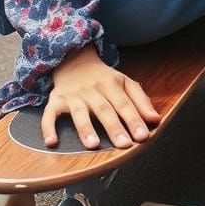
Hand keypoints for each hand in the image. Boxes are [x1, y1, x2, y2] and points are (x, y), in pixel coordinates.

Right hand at [44, 46, 160, 148]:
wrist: (74, 60)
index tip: (143, 136)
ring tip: (93, 145)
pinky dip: (49, 128)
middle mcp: (92, 90)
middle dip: (114, 128)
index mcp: (112, 84)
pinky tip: (51, 142)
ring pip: (79, 113)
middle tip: (124, 145)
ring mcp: (73, 96)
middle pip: (104, 110)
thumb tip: (155, 119)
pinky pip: (50, 114)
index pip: (125, 104)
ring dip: (85, 129)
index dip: (134, 120)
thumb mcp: (125, 83)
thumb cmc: (103, 78)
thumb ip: (141, 101)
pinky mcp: (56, 101)